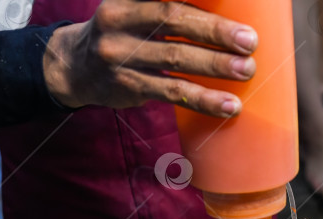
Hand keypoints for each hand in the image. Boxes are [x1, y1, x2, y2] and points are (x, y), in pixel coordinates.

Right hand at [43, 0, 258, 116]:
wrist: (74, 67)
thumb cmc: (123, 32)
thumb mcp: (135, 8)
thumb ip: (169, 7)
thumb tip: (226, 17)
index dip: (199, 2)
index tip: (235, 2)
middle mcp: (119, 20)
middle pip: (173, 20)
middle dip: (215, 31)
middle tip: (249, 41)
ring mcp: (120, 55)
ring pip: (175, 59)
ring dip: (215, 66)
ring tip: (246, 70)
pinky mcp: (128, 86)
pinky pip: (172, 92)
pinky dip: (204, 99)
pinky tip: (229, 105)